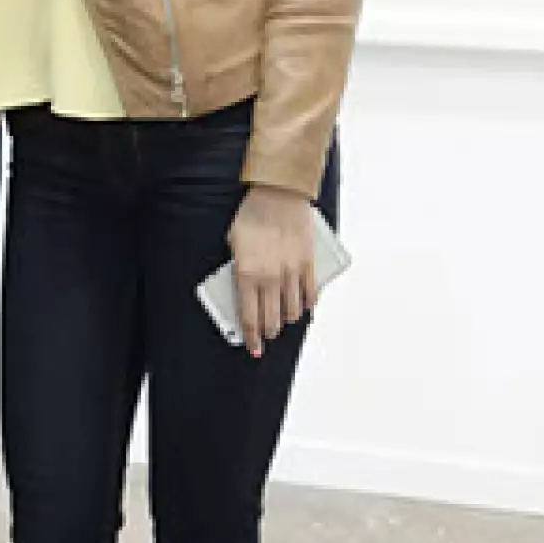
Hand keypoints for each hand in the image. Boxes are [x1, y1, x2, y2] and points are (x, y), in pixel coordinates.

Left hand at [227, 184, 315, 359]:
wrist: (279, 194)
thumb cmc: (252, 215)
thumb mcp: (233, 242)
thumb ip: (238, 268)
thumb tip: (242, 287)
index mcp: (247, 275)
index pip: (249, 318)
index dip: (251, 338)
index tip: (252, 348)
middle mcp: (270, 279)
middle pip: (271, 319)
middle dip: (268, 332)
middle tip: (266, 336)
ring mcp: (291, 273)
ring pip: (292, 310)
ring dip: (286, 319)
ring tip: (282, 319)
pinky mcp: (308, 264)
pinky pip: (310, 293)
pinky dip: (307, 304)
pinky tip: (303, 306)